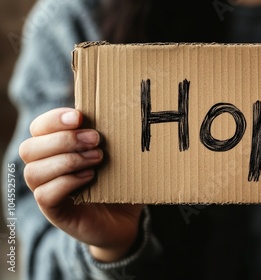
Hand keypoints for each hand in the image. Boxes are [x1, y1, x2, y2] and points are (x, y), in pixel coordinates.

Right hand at [19, 108, 143, 261]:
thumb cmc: (121, 182)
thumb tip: (127, 112)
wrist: (127, 220)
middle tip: (96, 139)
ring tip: (98, 158)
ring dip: (67, 160)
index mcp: (56, 149)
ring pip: (34, 171)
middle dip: (63, 139)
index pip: (39, 127)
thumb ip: (115, 136)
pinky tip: (90, 177)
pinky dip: (66, 182)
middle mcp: (45, 169)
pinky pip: (44, 195)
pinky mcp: (55, 212)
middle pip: (30, 147)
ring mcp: (47, 191)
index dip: (54, 119)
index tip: (80, 116)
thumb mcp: (120, 156)